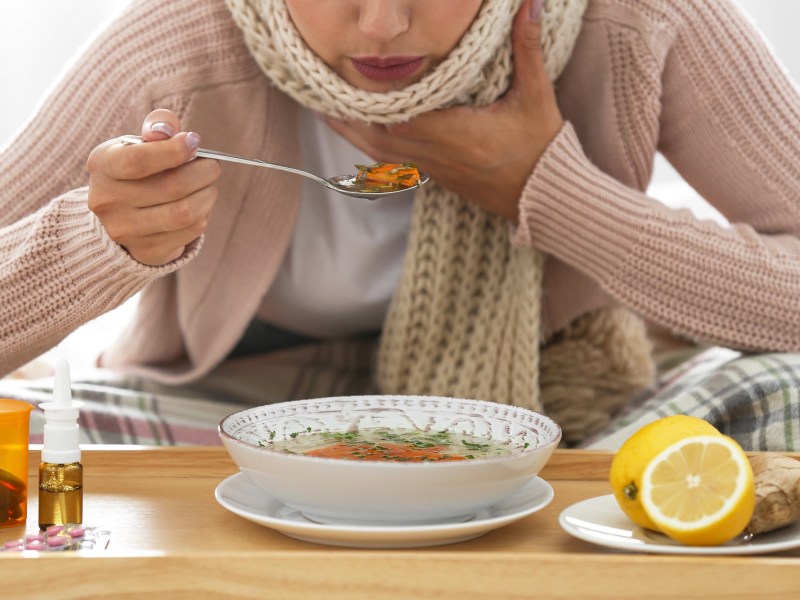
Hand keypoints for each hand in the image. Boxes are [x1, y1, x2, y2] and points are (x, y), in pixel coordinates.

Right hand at [86, 109, 220, 265]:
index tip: (194, 142)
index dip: (172, 151)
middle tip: (212, 166)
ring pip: (184, 213)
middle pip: (170, 187)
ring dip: (207, 196)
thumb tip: (168, 129)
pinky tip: (199, 206)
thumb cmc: (137, 169)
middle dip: (203, 173)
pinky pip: (189, 232)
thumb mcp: (138, 142)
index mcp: (103, 165)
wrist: (121, 215)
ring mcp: (125, 230)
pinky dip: (203, 216)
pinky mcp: (146, 252)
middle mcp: (107, 201)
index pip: (137, 161)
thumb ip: (156, 126)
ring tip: (209, 186)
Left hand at [324, 0, 562, 222]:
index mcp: (453, 133)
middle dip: (346, 116)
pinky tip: (362, 133)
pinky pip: (392, 163)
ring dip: (352, 134)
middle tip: (317, 93)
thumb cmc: (540, 148)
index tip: (343, 78)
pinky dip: (371, 147)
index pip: (397, 116)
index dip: (367, 100)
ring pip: (380, 153)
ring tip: (326, 113)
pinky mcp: (436, 176)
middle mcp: (435, 154)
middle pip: (376, 137)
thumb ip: (527, 49)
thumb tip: (529, 3)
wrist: (544, 196)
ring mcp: (433, 168)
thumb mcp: (536, 96)